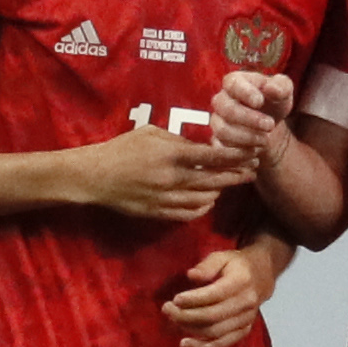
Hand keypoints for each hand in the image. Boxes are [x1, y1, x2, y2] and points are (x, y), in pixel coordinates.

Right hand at [86, 127, 254, 222]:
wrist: (95, 177)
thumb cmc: (121, 148)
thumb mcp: (149, 133)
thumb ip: (176, 140)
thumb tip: (198, 147)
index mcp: (170, 154)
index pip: (211, 156)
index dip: (234, 155)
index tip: (251, 153)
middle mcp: (172, 178)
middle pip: (214, 180)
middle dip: (236, 175)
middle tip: (252, 171)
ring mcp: (166, 198)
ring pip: (204, 199)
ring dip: (220, 192)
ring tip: (229, 184)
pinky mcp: (159, 212)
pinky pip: (189, 213)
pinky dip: (203, 207)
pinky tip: (208, 201)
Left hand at [164, 248, 272, 346]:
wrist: (262, 276)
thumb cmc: (237, 265)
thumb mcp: (222, 256)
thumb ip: (207, 265)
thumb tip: (190, 275)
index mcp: (241, 282)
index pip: (214, 295)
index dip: (193, 299)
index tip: (175, 299)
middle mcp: (246, 303)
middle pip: (212, 316)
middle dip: (186, 315)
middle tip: (167, 309)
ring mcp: (246, 319)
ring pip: (215, 332)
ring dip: (191, 329)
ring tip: (172, 321)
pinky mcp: (244, 330)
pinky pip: (223, 343)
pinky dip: (203, 346)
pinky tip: (185, 344)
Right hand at [210, 72, 295, 168]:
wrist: (269, 124)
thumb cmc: (273, 102)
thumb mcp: (283, 91)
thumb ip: (281, 86)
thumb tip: (271, 88)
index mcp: (235, 82)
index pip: (232, 84)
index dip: (245, 93)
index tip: (260, 101)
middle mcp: (221, 101)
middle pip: (226, 110)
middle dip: (249, 119)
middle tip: (270, 125)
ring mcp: (217, 122)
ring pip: (222, 131)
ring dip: (246, 138)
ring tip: (265, 141)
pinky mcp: (217, 141)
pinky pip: (220, 150)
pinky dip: (239, 155)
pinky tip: (255, 156)